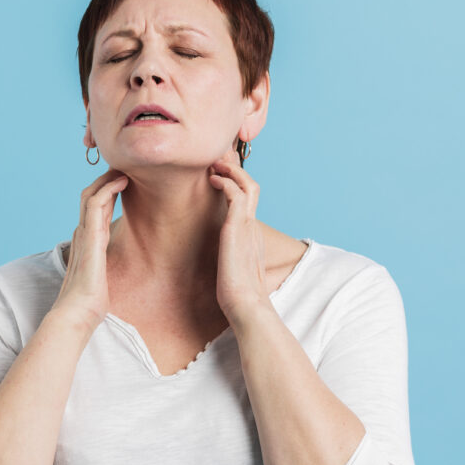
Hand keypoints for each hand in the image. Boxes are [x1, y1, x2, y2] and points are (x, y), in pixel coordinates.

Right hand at [52, 167, 128, 330]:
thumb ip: (104, 269)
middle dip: (106, 180)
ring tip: (123, 168)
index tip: (123, 181)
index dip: (106, 192)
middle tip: (123, 167)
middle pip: (90, 196)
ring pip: (91, 194)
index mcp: (85, 242)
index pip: (94, 209)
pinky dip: (108, 188)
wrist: (77, 314)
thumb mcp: (101, 278)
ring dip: (107, 179)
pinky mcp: (89, 237)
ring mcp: (83, 234)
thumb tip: (113, 270)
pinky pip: (95, 203)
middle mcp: (81, 234)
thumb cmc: (89, 303)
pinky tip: (122, 181)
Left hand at [208, 149, 268, 323]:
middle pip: (251, 185)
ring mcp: (248, 226)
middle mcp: (252, 226)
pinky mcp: (239, 229)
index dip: (236, 181)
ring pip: (248, 184)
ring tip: (215, 162)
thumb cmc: (234, 292)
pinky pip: (238, 195)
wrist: (245, 305)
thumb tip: (213, 256)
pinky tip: (213, 178)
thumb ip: (223, 255)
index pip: (248, 198)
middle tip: (216, 158)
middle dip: (235, 168)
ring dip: (231, 169)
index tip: (219, 171)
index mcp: (250, 234)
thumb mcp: (227, 266)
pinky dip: (226, 181)